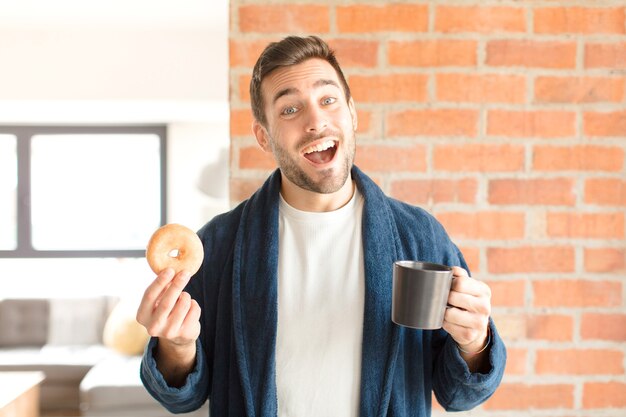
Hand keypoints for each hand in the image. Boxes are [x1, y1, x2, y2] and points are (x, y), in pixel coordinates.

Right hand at [136, 268, 200, 385]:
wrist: (176, 336)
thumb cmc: (165, 311)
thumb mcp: (158, 301)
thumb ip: (162, 288)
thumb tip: (172, 271)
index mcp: (142, 316)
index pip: (149, 296)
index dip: (160, 282)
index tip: (170, 270)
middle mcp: (153, 327)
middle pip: (167, 302)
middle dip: (177, 285)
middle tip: (185, 273)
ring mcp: (169, 332)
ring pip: (183, 304)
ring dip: (186, 295)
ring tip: (183, 297)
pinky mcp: (184, 334)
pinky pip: (194, 310)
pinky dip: (194, 304)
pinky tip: (189, 308)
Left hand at [442, 267, 490, 352]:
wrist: (476, 326)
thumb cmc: (468, 300)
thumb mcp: (468, 286)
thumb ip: (460, 275)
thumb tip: (452, 270)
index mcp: (484, 291)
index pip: (460, 282)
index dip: (449, 284)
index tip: (449, 287)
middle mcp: (485, 307)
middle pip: (453, 297)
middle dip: (445, 297)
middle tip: (446, 299)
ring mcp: (479, 322)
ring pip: (449, 313)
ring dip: (443, 311)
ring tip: (447, 310)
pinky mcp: (470, 335)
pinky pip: (447, 325)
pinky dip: (444, 322)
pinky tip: (449, 320)